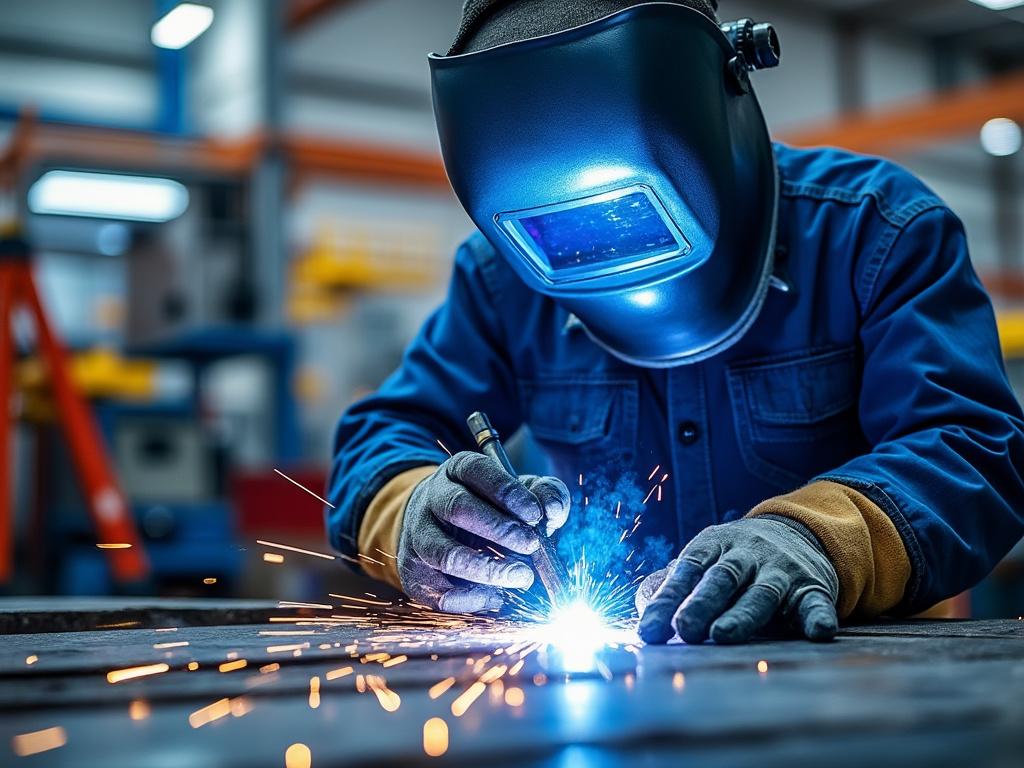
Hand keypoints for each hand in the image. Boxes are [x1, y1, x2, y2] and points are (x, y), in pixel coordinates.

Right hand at [398, 451, 569, 613]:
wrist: (441, 525)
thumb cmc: (491, 508)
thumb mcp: (520, 492)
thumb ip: (545, 494)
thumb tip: (552, 509)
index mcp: (458, 470)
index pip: (476, 470)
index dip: (507, 491)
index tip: (535, 514)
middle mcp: (432, 497)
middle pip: (458, 508)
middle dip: (499, 529)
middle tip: (531, 545)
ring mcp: (418, 534)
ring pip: (445, 554)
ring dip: (487, 570)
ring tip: (522, 577)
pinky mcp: (413, 571)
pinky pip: (437, 592)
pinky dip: (470, 599)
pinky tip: (497, 597)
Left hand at [636, 516, 838, 643]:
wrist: (798, 531)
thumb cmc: (736, 557)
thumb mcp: (706, 557)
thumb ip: (676, 583)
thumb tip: (644, 608)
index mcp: (714, 544)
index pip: (688, 570)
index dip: (668, 599)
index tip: (650, 630)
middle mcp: (747, 554)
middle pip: (722, 578)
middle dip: (701, 603)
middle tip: (684, 628)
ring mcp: (781, 569)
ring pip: (762, 592)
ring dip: (743, 614)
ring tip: (723, 633)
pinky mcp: (813, 587)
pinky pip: (816, 602)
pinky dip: (818, 616)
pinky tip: (818, 631)